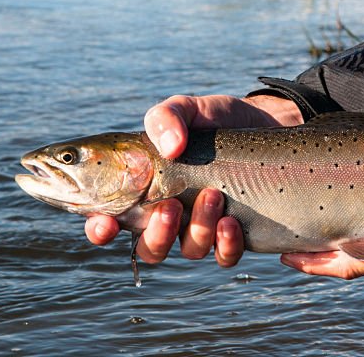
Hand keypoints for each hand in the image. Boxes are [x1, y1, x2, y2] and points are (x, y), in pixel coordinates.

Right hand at [85, 93, 303, 266]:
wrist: (263, 121)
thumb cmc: (213, 118)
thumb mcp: (185, 107)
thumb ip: (165, 117)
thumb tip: (171, 148)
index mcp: (143, 189)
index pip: (109, 219)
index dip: (99, 229)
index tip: (104, 223)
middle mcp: (168, 215)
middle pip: (149, 248)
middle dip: (156, 234)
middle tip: (169, 206)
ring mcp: (201, 227)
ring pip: (189, 251)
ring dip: (197, 229)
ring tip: (212, 195)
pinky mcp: (234, 234)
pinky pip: (224, 256)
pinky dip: (225, 245)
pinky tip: (230, 221)